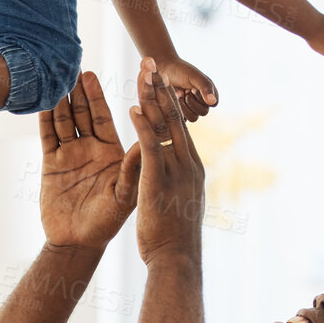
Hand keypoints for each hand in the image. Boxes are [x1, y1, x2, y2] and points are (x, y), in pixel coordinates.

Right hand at [39, 72, 143, 252]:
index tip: (98, 72)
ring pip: (64, 119)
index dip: (100, 95)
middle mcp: (91, 149)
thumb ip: (133, 167)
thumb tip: (147, 141)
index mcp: (112, 152)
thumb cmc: (107, 223)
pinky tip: (42, 99)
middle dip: (80, 89)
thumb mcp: (124, 195)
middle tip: (75, 63)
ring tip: (57, 74)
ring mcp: (70, 154)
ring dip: (61, 98)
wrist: (77, 243)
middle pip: (83, 112)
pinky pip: (47, 135)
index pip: (105, 116)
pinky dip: (44, 117)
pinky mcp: (51, 163)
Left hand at [126, 58, 205, 264]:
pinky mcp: (159, 181)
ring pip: (164, 127)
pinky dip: (142, 128)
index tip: (159, 79)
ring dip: (152, 98)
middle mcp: (187, 163)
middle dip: (161, 88)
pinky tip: (132, 109)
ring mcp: (176, 171)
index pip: (179, 126)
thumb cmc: (174, 237)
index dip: (168, 100)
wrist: (177, 260)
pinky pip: (150, 149)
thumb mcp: (179, 202)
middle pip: (173, 117)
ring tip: (143, 74)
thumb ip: (177, 181)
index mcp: (191, 166)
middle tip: (151, 62)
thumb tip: (174, 172)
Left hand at [157, 56, 218, 120]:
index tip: (192, 88)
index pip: (213, 104)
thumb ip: (205, 87)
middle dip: (191, 101)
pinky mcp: (181, 113)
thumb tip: (213, 102)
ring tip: (178, 94)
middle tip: (184, 91)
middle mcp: (202, 102)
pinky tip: (173, 100)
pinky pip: (183, 120)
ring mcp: (191, 108)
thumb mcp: (194, 77)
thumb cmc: (180, 71)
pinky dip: (178, 111)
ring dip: (184, 106)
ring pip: (193, 118)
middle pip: (203, 112)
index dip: (201, 97)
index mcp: (209, 92)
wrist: (163, 70)